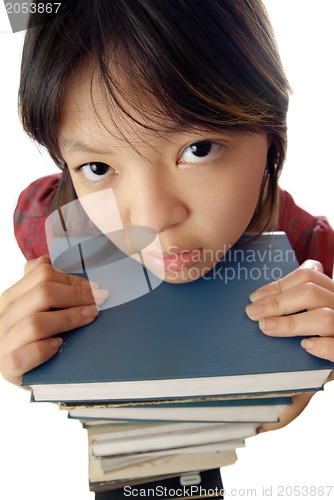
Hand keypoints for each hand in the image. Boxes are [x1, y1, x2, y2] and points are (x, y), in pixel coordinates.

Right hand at [0, 256, 104, 385]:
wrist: (22, 372)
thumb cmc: (33, 338)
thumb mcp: (33, 308)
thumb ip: (38, 285)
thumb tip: (45, 260)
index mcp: (11, 298)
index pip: (41, 275)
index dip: (72, 279)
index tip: (93, 288)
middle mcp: (3, 317)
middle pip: (42, 293)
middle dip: (77, 295)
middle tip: (98, 302)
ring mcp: (3, 342)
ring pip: (36, 322)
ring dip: (69, 318)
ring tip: (89, 317)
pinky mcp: (8, 366)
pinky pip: (25, 355)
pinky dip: (44, 348)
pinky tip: (59, 345)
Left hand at [245, 259, 333, 361]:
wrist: (326, 362)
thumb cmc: (318, 334)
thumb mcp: (309, 311)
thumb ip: (293, 302)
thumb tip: (259, 304)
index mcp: (329, 291)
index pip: (307, 275)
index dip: (279, 284)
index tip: (255, 297)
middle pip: (311, 292)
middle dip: (277, 302)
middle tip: (253, 313)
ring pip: (324, 316)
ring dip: (290, 322)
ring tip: (267, 328)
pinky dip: (321, 345)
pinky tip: (305, 345)